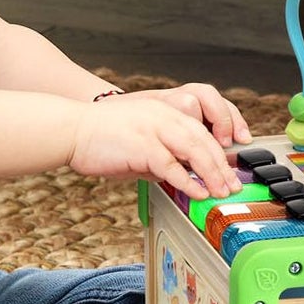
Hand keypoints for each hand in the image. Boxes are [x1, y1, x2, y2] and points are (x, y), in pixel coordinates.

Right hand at [68, 93, 246, 198]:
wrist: (72, 129)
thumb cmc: (100, 136)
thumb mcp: (137, 140)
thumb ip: (159, 155)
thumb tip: (176, 178)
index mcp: (163, 111)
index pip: (201, 129)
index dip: (219, 150)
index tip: (228, 169)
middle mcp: (163, 116)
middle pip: (203, 140)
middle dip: (221, 165)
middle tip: (231, 185)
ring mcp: (154, 129)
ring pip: (194, 150)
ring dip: (212, 174)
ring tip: (221, 192)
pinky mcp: (143, 146)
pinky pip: (172, 166)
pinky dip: (188, 181)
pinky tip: (197, 192)